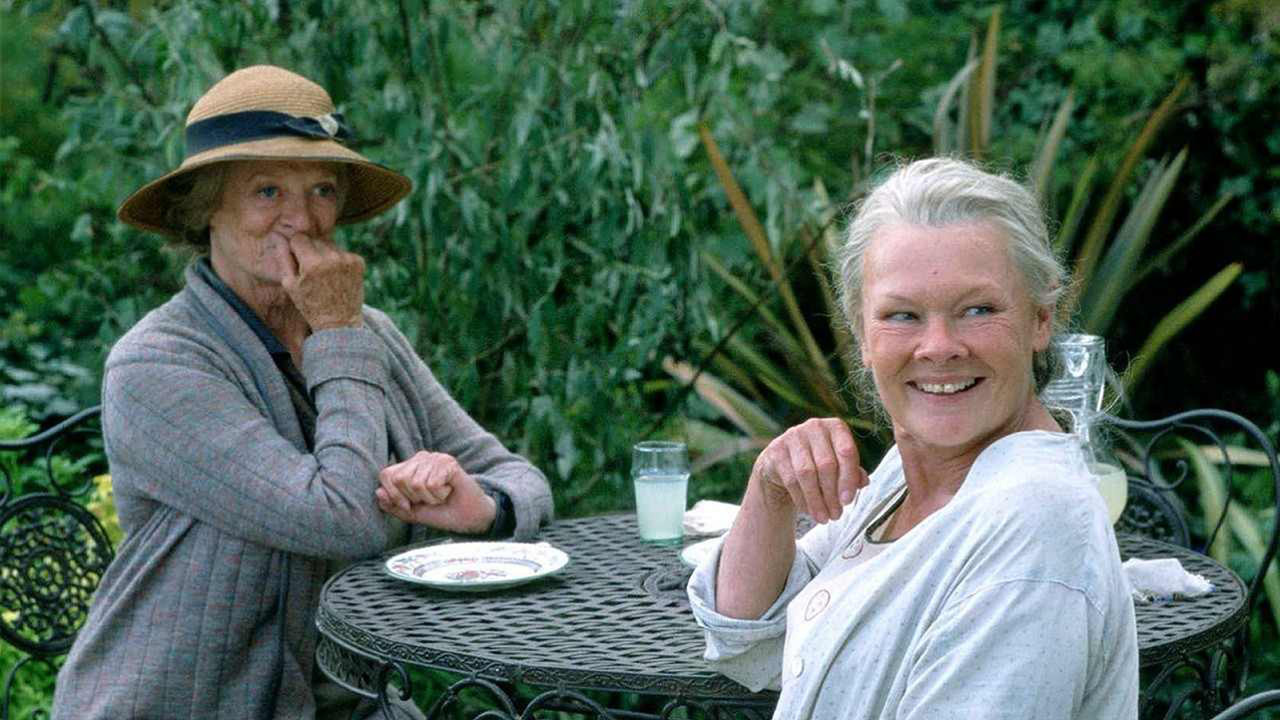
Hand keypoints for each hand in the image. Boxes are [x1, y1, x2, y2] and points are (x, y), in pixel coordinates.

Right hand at [276, 235, 364, 329]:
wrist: (339, 322)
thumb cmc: (310, 304)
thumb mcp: (290, 284)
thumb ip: (283, 257)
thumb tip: (278, 236)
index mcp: (312, 263)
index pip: (299, 237)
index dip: (295, 247)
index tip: (297, 259)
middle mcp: (332, 257)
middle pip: (315, 239)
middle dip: (310, 250)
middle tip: (311, 270)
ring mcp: (348, 259)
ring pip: (329, 244)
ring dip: (324, 254)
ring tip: (324, 275)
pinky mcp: (359, 262)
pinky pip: (342, 252)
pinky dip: (338, 260)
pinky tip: (336, 276)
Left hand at [375, 451, 496, 533]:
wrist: (469, 518)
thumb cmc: (442, 513)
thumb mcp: (412, 513)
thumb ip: (393, 505)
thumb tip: (378, 492)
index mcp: (409, 466)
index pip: (386, 474)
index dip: (393, 495)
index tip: (409, 506)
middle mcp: (421, 458)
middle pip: (400, 479)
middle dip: (413, 498)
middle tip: (430, 499)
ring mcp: (435, 458)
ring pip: (416, 483)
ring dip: (430, 498)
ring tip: (441, 496)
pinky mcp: (449, 462)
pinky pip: (432, 483)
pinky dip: (440, 494)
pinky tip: (449, 491)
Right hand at [748, 418, 867, 522]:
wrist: (783, 466)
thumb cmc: (819, 465)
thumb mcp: (840, 467)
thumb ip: (853, 473)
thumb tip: (863, 482)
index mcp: (835, 427)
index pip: (846, 452)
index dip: (848, 479)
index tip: (848, 501)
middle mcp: (814, 426)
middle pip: (826, 464)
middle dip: (832, 494)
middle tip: (836, 515)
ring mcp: (793, 436)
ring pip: (807, 473)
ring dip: (817, 500)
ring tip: (823, 518)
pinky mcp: (776, 451)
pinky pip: (791, 480)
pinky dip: (802, 499)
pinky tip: (808, 510)